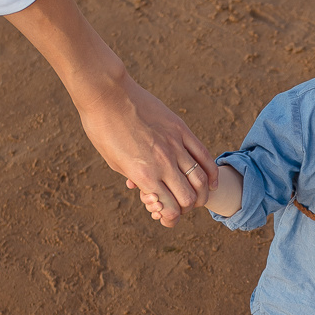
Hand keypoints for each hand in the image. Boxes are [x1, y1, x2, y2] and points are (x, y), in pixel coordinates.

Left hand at [76, 74, 215, 226]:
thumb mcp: (115, 162)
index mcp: (144, 176)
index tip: (167, 217)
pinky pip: (204, 155)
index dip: (171, 218)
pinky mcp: (181, 130)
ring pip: (200, 179)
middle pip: (188, 198)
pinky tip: (211, 182)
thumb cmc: (103, 130)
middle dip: (186, 208)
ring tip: (198, 198)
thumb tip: (147, 190)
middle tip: (180, 206)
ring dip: (201, 194)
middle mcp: (162, 163)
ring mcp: (175, 145)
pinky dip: (211, 173)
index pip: (169, 209)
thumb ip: (136, 179)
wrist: (106, 95)